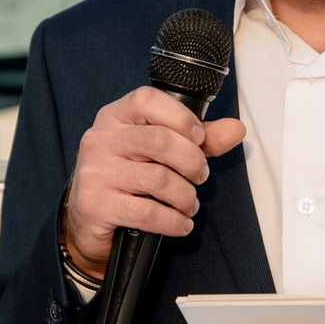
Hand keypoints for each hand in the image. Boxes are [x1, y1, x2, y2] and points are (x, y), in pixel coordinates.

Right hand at [63, 88, 245, 277]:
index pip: (147, 100)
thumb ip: (199, 140)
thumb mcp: (161, 153)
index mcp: (114, 117)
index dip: (181, 118)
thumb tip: (236, 129)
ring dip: (185, 196)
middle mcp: (99, 139)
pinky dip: (173, 221)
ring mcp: (94, 172)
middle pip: (159, 141)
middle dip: (192, 162)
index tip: (199, 139)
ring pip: (158, 179)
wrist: (88, 220)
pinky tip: (180, 223)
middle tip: (200, 176)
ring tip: (189, 204)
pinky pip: (147, 212)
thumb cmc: (128, 178)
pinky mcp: (94, 204)